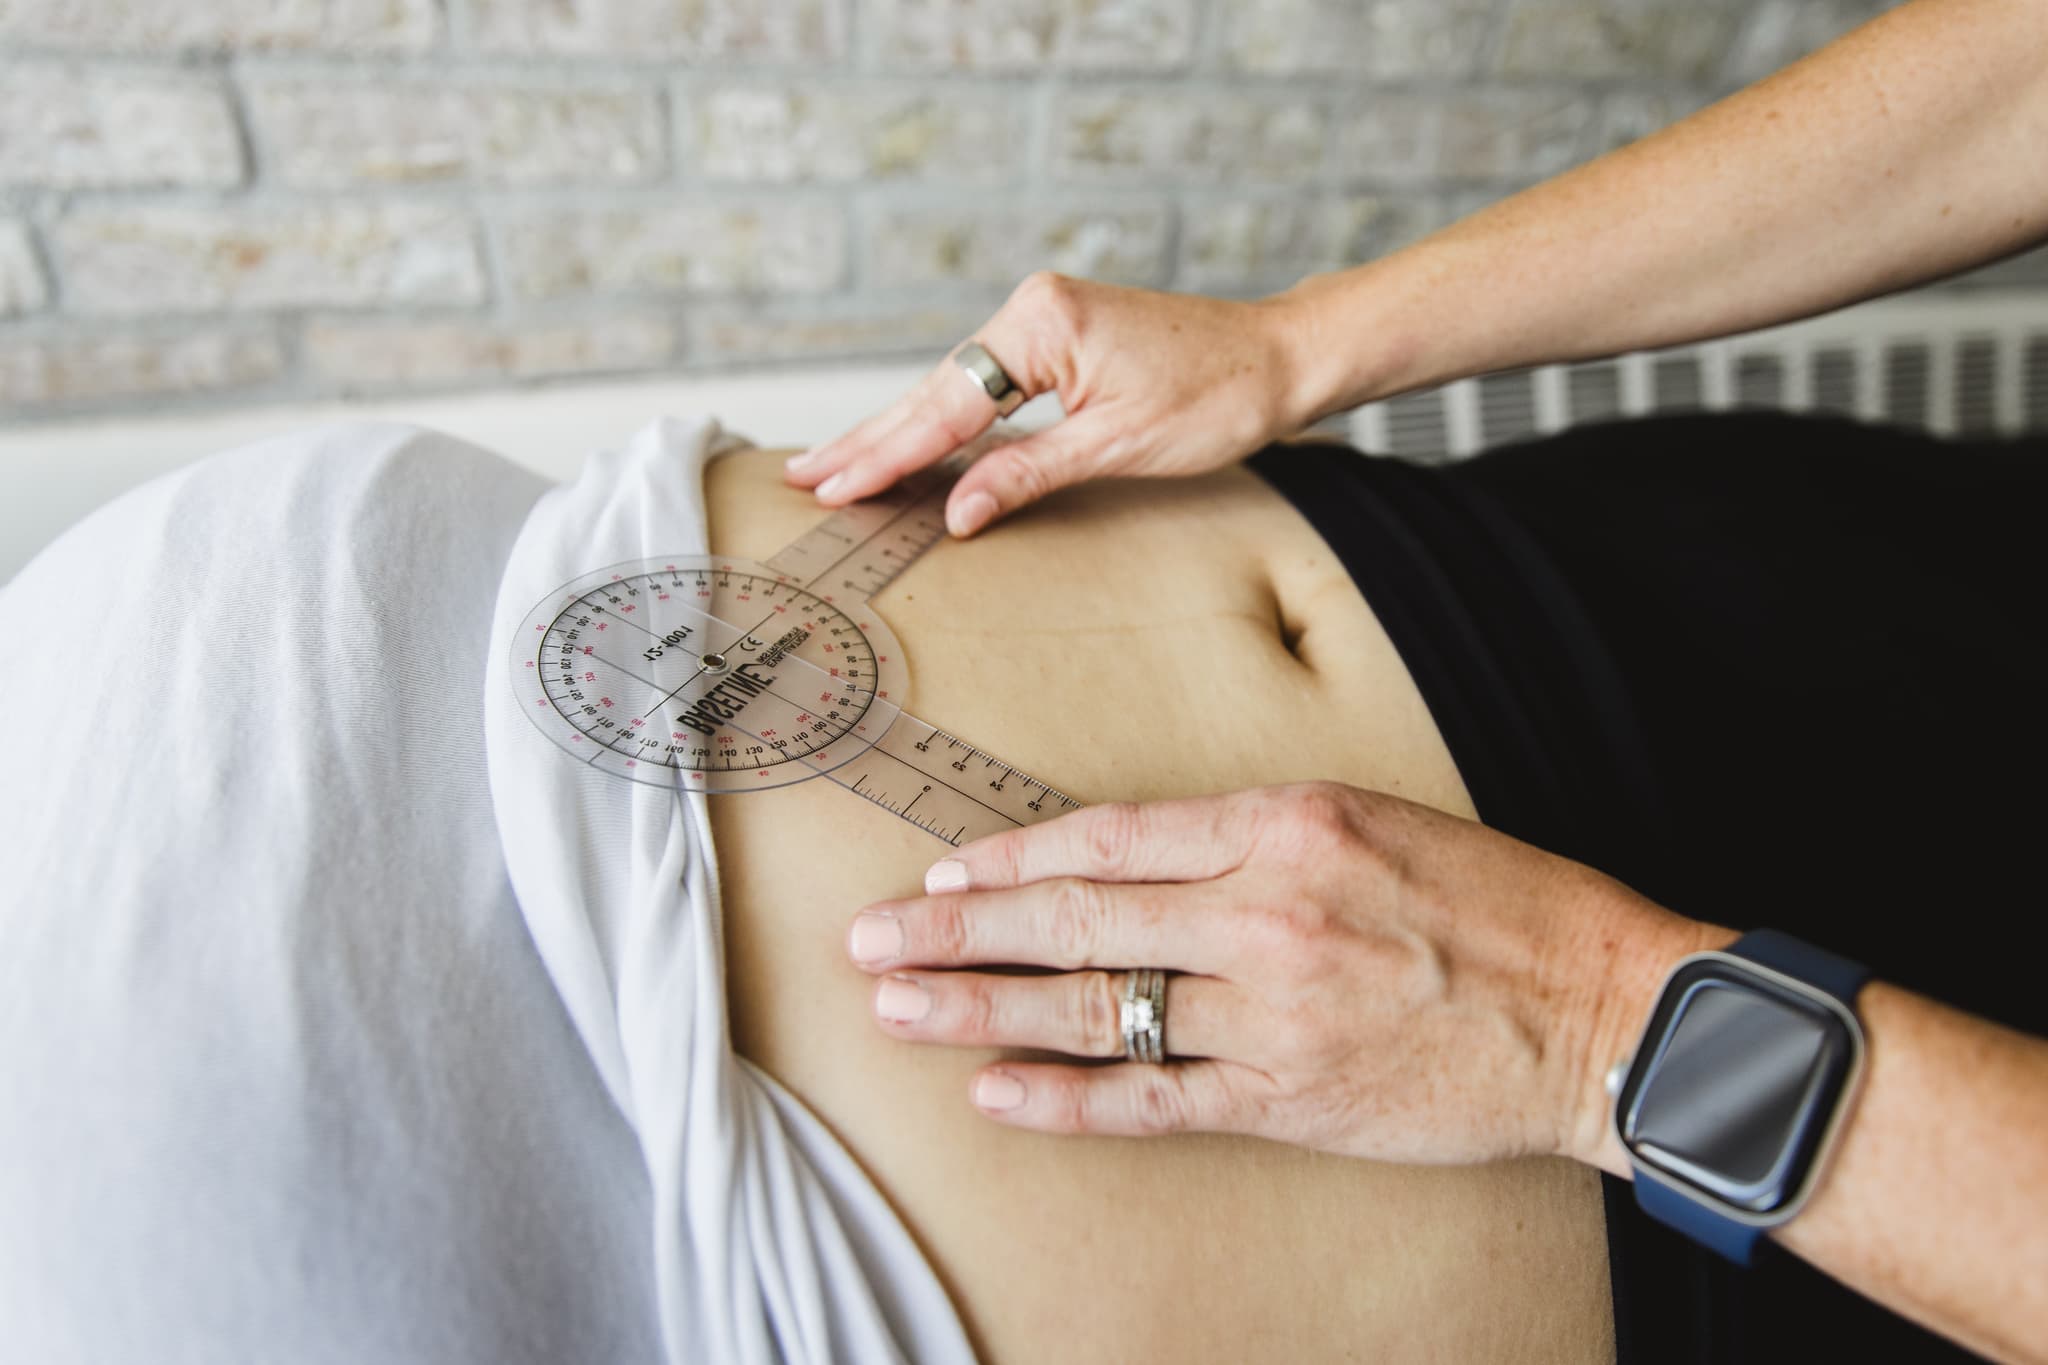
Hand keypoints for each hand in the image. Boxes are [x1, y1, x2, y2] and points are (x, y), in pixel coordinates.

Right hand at [785, 273, 1318, 536]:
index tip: (833, 489)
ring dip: (899, 431)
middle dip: (871, 440)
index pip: (945, 408)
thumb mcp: (1118, 446)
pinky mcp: (1061, 333)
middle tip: (805, 477)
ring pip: (955, 387)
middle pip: (935, 391)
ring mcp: (1044, 317)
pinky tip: (911, 441)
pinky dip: (946, 418)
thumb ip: (1027, 474)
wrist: (1283, 357)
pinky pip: (987, 382)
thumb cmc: (1220, 396)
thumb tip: (957, 514)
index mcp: (1040, 325)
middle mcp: (1032, 309)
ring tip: (836, 464)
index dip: (886, 457)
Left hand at [845, 782, 1726, 1168]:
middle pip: (1073, 920)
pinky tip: (994, 1091)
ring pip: (1093, 1009)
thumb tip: (1131, 857)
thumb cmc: (1495, 904)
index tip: (940, 873)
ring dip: (980, 1009)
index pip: (1107, 838)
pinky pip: (1151, 1100)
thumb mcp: (1373, 819)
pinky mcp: (1290, 1099)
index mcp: (1285, 824)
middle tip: (869, 939)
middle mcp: (1265, 911)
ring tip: (896, 1008)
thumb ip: (1251, 835)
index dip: (1009, 859)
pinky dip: (1065, 1099)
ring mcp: (1273, 1011)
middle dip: (956, 930)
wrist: (1599, 1011)